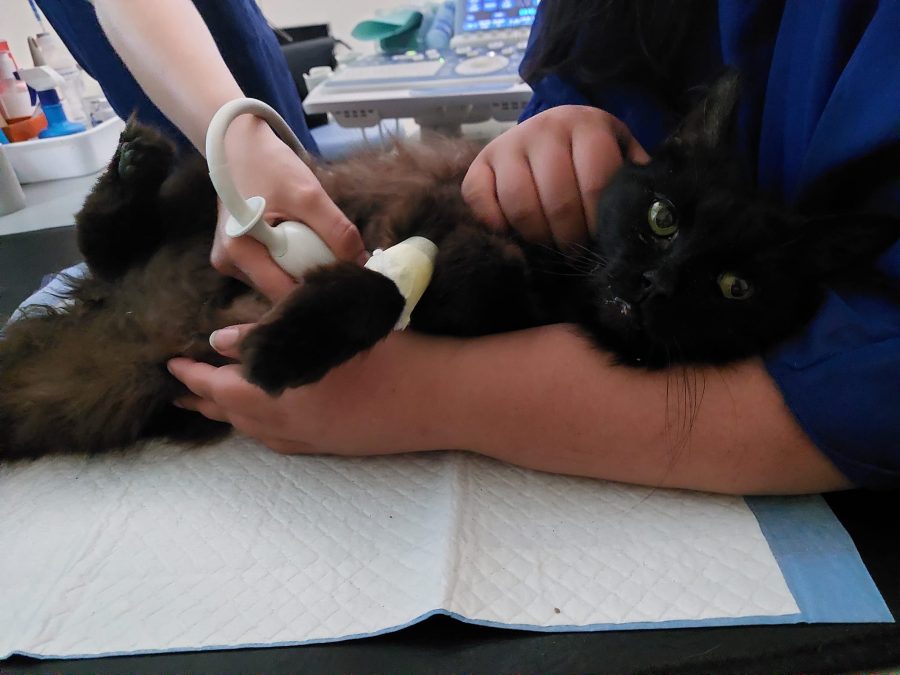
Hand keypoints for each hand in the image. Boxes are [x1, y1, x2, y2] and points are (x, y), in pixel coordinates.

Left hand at [167, 325, 450, 454]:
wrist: (443, 398)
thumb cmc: (391, 352)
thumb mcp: (330, 326)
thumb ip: (273, 326)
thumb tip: (221, 340)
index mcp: (287, 395)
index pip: (223, 387)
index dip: (194, 376)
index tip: (170, 364)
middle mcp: (294, 425)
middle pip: (235, 416)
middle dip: (204, 400)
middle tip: (182, 390)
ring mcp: (317, 441)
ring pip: (257, 434)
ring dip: (230, 417)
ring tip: (214, 405)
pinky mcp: (337, 446)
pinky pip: (283, 444)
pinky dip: (260, 432)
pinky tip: (266, 425)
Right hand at [212, 116, 367, 299]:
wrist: (240, 142)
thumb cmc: (270, 164)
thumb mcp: (309, 195)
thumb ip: (337, 231)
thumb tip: (362, 264)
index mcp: (237, 252)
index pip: (284, 293)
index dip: (316, 289)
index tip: (344, 279)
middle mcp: (229, 263)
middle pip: (281, 290)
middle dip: (312, 279)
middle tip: (339, 262)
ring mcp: (232, 261)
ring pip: (279, 280)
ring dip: (303, 268)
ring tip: (319, 247)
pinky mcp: (239, 255)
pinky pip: (274, 268)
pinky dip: (293, 259)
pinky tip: (303, 243)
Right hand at [462, 105, 648, 246]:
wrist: (548, 131)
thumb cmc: (589, 154)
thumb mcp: (619, 154)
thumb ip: (633, 178)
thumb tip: (648, 216)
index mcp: (586, 124)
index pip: (594, 182)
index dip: (597, 222)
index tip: (599, 242)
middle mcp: (544, 127)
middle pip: (557, 198)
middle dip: (570, 237)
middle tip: (575, 254)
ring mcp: (507, 144)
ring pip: (519, 203)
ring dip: (537, 236)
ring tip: (549, 248)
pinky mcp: (478, 164)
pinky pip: (480, 200)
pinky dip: (495, 225)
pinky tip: (514, 236)